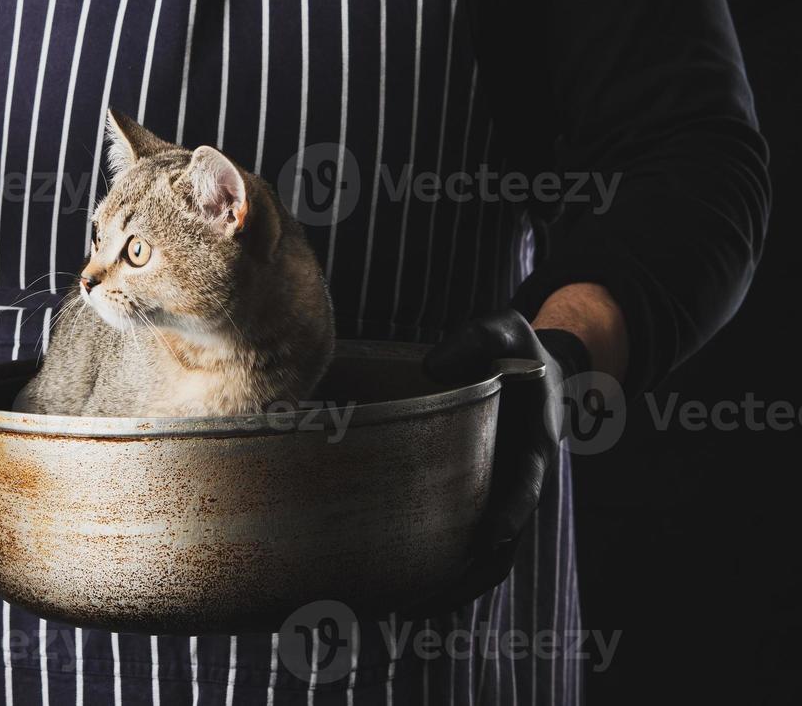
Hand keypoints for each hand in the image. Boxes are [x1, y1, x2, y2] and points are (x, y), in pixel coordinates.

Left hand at [413, 309, 590, 612]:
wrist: (537, 369)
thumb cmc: (517, 349)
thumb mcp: (506, 329)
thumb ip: (476, 338)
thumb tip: (431, 367)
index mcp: (533, 446)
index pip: (526, 486)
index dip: (511, 512)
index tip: (492, 535)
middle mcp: (519, 482)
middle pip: (505, 546)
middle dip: (470, 577)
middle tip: (424, 600)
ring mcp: (502, 497)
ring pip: (487, 560)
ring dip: (453, 588)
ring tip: (403, 611)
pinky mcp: (482, 500)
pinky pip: (467, 544)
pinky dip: (445, 570)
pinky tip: (405, 588)